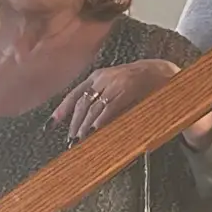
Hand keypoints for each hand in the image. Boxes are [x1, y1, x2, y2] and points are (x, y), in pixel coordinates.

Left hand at [48, 54, 181, 142]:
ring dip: (85, 126)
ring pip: (93, 108)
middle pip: (82, 103)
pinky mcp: (125, 90)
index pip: (75, 94)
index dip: (62, 109)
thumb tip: (85, 120)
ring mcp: (113, 83)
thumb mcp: (114, 86)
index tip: (51, 124)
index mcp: (97, 76)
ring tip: (80, 140)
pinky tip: (94, 131)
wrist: (160, 71)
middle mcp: (102, 78)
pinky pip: (108, 108)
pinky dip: (100, 121)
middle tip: (71, 140)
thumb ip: (100, 98)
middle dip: (74, 123)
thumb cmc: (137, 82)